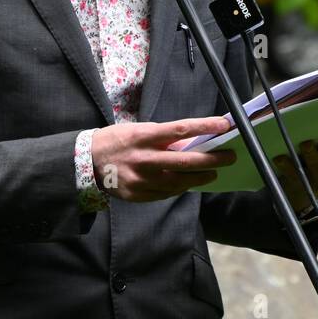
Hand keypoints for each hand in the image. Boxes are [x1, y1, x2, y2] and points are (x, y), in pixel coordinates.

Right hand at [90, 116, 236, 202]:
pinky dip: (181, 187)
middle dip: (212, 159)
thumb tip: (193, 143)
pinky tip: (189, 183)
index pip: (181, 129)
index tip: (225, 124)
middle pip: (186, 161)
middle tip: (229, 156)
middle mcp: (143, 158)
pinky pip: (167, 193)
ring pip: (180, 181)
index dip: (205, 127)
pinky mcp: (138, 194)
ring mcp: (141, 179)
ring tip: (213, 172)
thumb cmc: (117, 141)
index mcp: (143, 136)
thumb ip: (163, 138)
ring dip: (201, 177)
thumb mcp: (138, 131)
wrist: (87, 162)